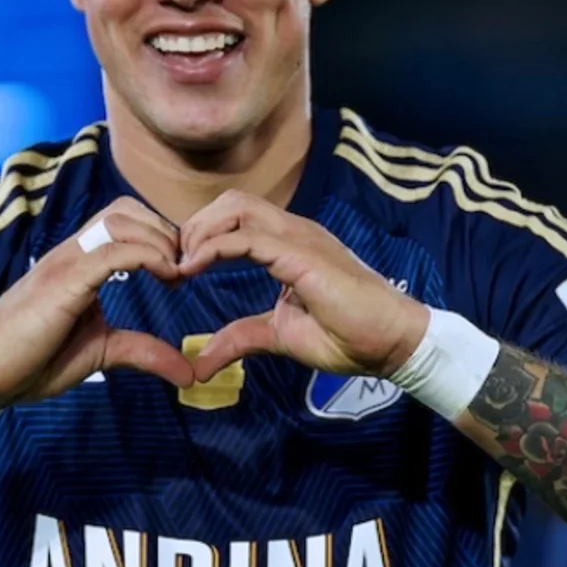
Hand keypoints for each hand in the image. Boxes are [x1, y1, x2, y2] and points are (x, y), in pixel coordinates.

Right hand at [0, 197, 194, 406]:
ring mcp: (65, 262)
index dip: (160, 237)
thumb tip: (187, 372)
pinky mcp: (62, 281)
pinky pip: (113, 251)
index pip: (123, 220)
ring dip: (160, 240)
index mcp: (79, 262)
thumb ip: (142, 351)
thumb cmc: (32, 360)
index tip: (181, 273)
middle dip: (164, 231)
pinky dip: (149, 256)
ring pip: (121, 220)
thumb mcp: (101, 353)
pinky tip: (167, 278)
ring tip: (176, 274)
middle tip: (183, 270)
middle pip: (125, 209)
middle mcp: (72, 252)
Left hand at [178, 191, 429, 382]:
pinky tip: (192, 269)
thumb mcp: (278, 336)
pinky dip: (212, 247)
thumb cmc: (347, 337)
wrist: (391, 344)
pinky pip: (246, 237)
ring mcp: (299, 238)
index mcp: (289, 244)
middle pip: (231, 202)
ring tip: (182, 265)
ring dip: (200, 231)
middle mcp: (293, 231)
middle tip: (175, 263)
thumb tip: (201, 363)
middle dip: (195, 226)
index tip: (180, 268)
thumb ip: (240, 339)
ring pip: (236, 208)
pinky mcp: (302, 254)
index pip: (236, 217)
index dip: (202, 235)